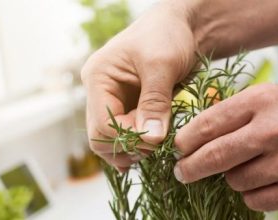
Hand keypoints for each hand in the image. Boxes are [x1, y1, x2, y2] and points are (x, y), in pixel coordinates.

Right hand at [81, 1, 195, 170]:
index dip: (129, 138)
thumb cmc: (167, 35)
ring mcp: (113, 102)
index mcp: (98, 78)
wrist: (179, 27)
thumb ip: (155, 102)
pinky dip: (138, 146)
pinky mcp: (128, 108)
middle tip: (157, 146)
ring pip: (111, 140)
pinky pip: (126, 135)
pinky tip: (152, 149)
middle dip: (128, 147)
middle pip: (100, 137)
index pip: (102, 124)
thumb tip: (152, 139)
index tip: (158, 139)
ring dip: (133, 149)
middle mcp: (99, 93)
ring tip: (158, 146)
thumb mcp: (162, 64)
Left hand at [173, 84, 277, 210]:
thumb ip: (227, 113)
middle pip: (216, 156)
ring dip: (230, 176)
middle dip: (190, 167)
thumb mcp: (263, 97)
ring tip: (245, 164)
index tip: (177, 149)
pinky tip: (261, 178)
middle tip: (182, 171)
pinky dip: (250, 192)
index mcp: (261, 101)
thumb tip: (188, 137)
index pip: (209, 124)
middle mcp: (276, 131)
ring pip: (234, 181)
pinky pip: (254, 200)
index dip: (185, 140)